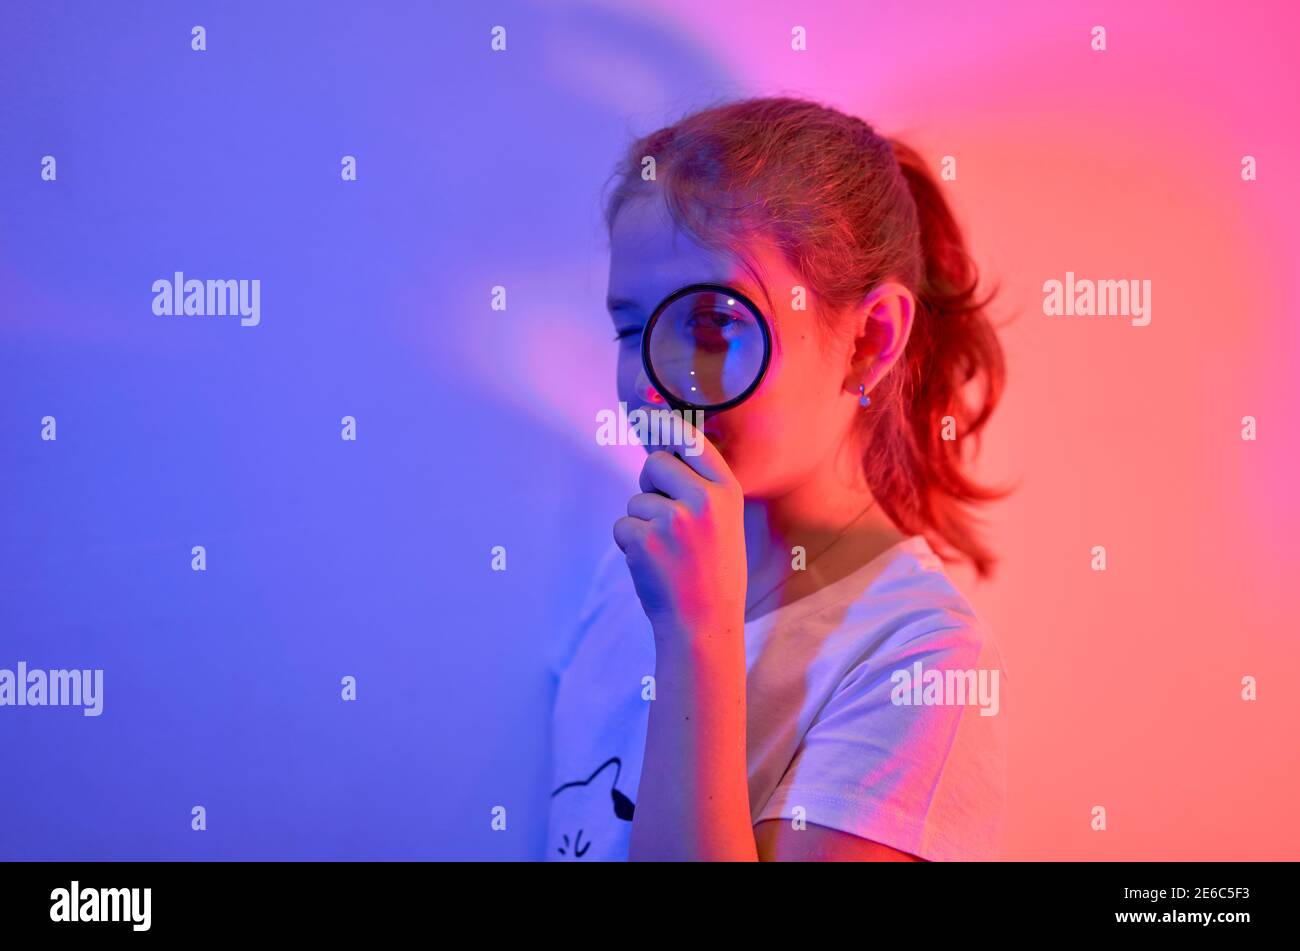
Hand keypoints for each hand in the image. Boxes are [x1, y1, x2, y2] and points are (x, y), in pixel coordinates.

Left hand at [612, 418, 746, 646]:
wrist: (703, 625)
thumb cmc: (712, 575)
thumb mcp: (722, 525)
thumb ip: (699, 490)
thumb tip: (658, 451)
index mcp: (727, 493)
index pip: (693, 443)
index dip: (667, 428)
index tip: (648, 415)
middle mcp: (703, 499)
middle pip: (656, 463)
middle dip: (650, 483)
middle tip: (664, 519)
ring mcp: (672, 519)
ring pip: (636, 500)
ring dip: (641, 524)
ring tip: (667, 555)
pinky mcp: (644, 539)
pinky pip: (622, 526)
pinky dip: (629, 545)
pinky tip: (652, 566)